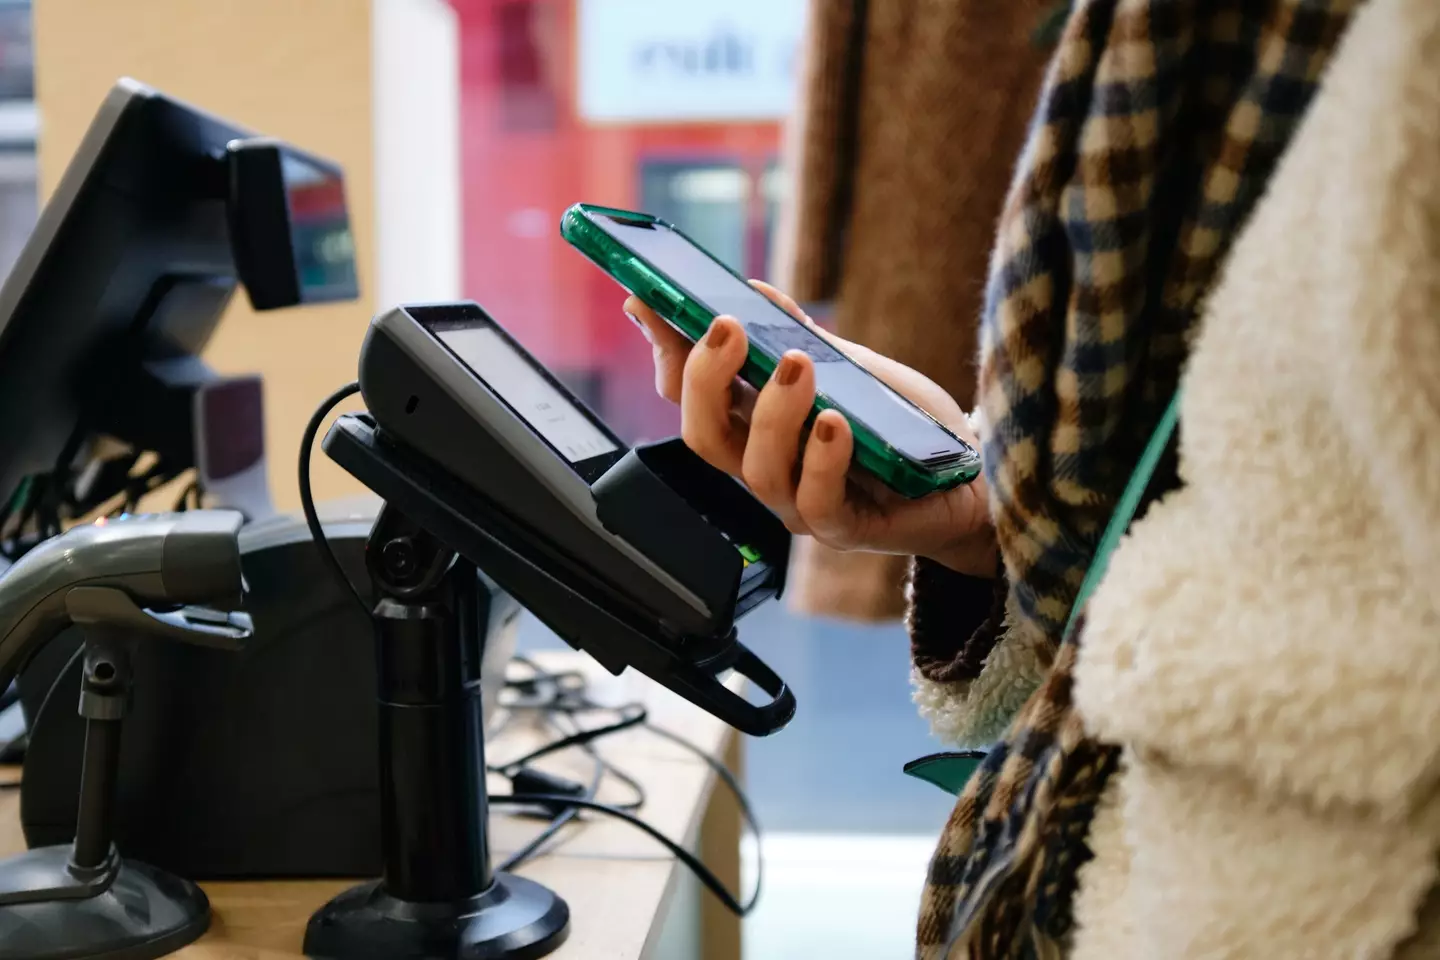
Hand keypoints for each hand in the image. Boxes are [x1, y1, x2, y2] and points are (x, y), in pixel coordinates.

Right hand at [623, 281, 996, 577]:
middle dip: (704, 380)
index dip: (664, 349)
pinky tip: (835, 423)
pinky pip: (816, 502)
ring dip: (772, 411)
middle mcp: (766, 467)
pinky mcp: (845, 529)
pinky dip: (821, 460)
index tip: (648, 299)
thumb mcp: (853, 369)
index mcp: (755, 427)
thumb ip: (800, 339)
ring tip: (798, 364)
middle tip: (724, 328)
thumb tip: (753, 291)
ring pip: (755, 468)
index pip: (689, 394)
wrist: (974, 480)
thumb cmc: (906, 428)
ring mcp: (799, 503)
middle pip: (704, 436)